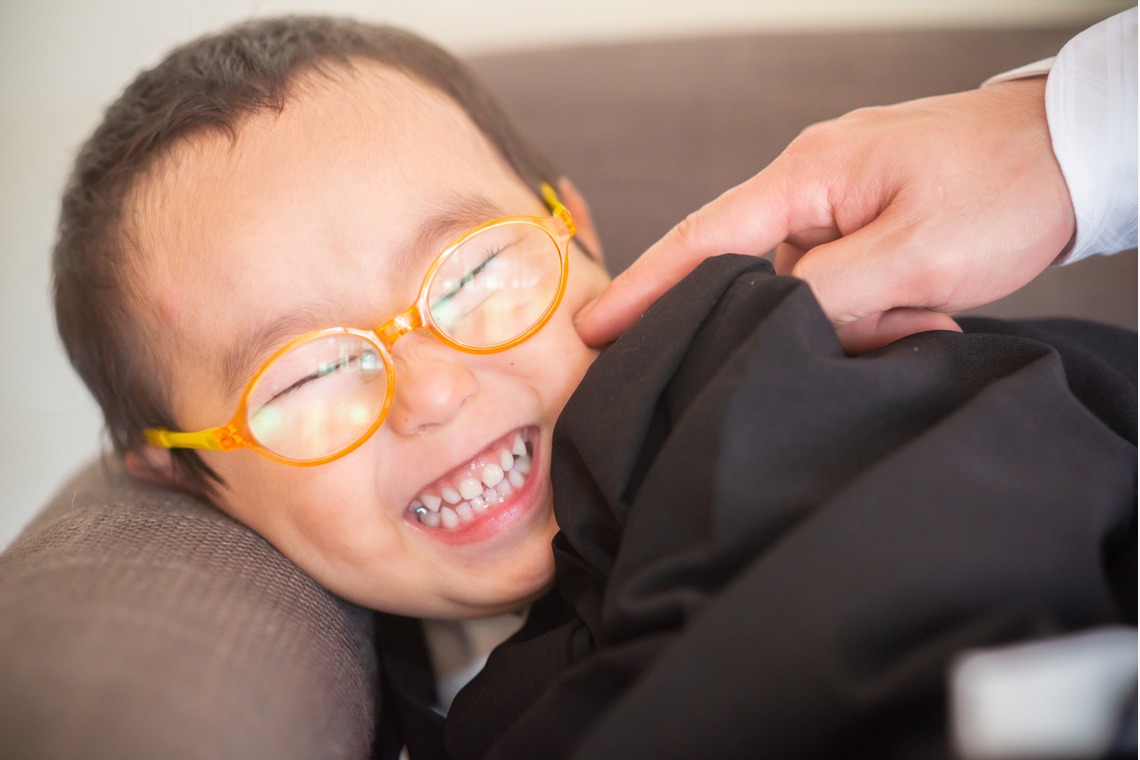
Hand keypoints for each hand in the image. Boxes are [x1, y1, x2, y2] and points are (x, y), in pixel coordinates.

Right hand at [574, 78, 1075, 352]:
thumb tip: (775, 323)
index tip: (597, 328)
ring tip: (922, 313)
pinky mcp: (866, 210)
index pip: (704, 239)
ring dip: (852, 315)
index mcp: (808, 175)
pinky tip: (922, 306)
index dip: (646, 287)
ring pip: (804, 280)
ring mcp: (838, 193)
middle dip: (774, 318)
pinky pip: (841, 271)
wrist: (1077, 147)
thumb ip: (831, 295)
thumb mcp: (918, 256)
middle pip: (751, 267)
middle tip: (825, 338)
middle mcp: (810, 178)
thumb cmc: (1007, 187)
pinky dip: (872, 301)